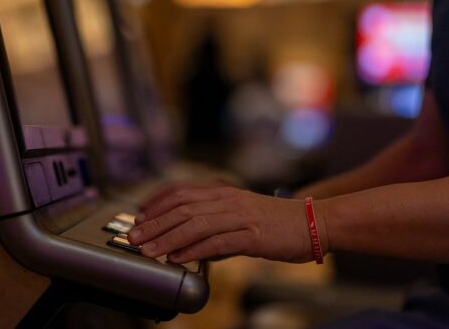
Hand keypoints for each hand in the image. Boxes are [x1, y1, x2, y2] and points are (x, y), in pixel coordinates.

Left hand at [128, 185, 325, 263]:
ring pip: (195, 223)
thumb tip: (191, 245)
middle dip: (154, 222)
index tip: (140, 215)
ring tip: (148, 249)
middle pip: (183, 207)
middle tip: (134, 236)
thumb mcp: (244, 216)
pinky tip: (177, 258)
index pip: (182, 191)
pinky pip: (217, 242)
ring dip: (167, 237)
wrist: (315, 223)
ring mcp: (240, 216)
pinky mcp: (252, 236)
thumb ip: (217, 227)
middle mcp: (229, 200)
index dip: (157, 202)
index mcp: (226, 192)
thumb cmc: (280, 223)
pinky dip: (193, 250)